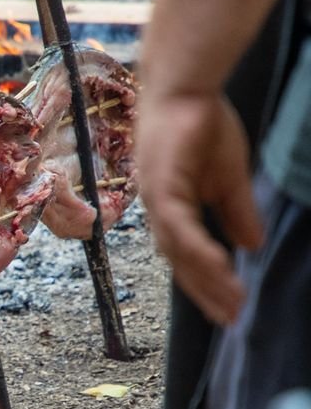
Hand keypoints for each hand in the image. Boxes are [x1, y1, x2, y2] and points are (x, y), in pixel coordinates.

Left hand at [136, 92, 263, 325]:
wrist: (187, 89)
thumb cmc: (203, 127)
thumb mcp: (228, 179)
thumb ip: (236, 213)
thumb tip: (251, 246)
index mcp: (170, 210)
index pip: (186, 256)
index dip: (206, 283)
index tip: (228, 308)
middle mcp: (158, 210)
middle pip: (180, 262)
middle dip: (206, 292)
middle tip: (230, 319)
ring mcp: (156, 200)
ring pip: (179, 252)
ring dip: (206, 279)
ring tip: (231, 303)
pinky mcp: (160, 187)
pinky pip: (178, 228)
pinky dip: (196, 249)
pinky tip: (219, 267)